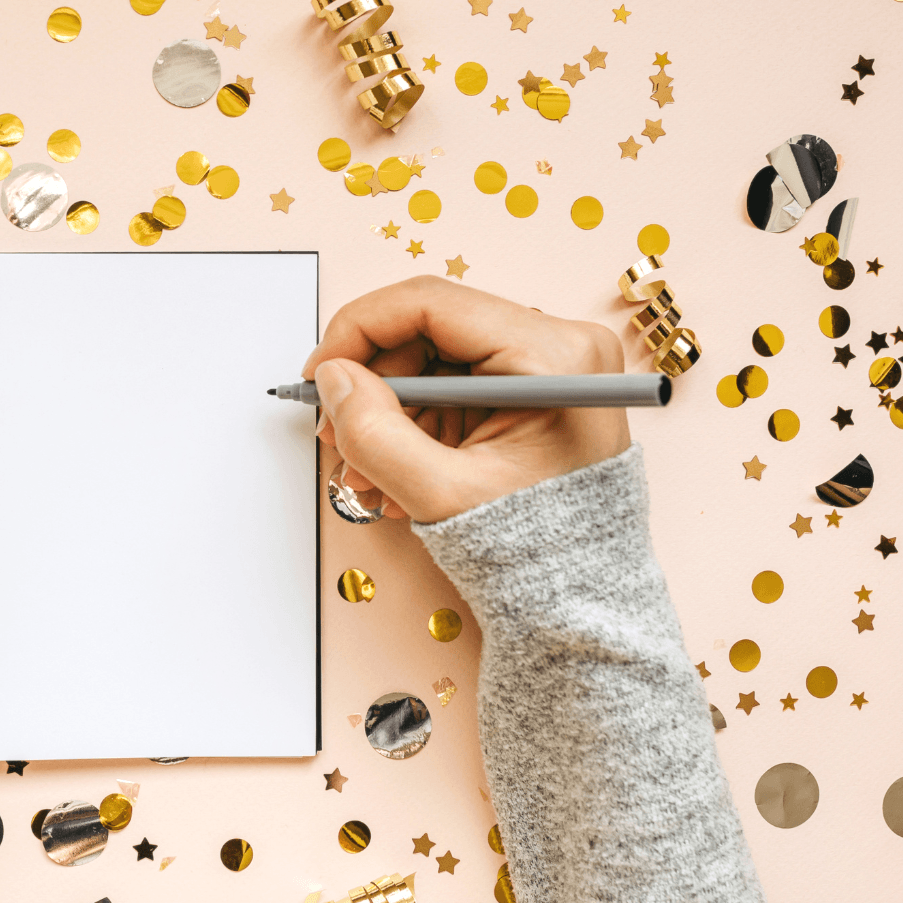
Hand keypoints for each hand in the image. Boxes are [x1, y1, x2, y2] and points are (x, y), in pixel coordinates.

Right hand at [303, 276, 631, 523]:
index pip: (432, 303)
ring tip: (365, 473)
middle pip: (431, 331)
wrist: (581, 599)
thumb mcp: (442, 496)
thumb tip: (333, 380)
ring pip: (437, 361)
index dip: (359, 330)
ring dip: (390, 412)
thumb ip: (376, 433)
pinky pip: (457, 387)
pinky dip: (418, 424)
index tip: (320, 372)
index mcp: (554, 358)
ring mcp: (551, 368)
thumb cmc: (537, 553)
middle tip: (336, 435)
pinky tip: (397, 471)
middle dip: (373, 384)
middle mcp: (561, 347)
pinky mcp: (535, 391)